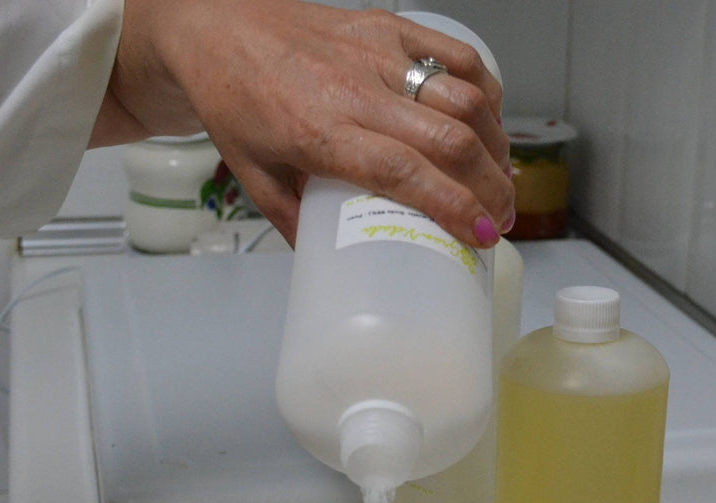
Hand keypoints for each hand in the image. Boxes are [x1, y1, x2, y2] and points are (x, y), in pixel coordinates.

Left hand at [95, 0, 513, 247]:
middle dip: (489, 186)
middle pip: (449, 139)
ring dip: (495, 144)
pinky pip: (457, 55)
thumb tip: (334, 264)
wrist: (216, 27)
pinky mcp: (389, 25)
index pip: (404, 173)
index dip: (454, 206)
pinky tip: (489, 123)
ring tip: (499, 179)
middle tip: (499, 219)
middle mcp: (355, 90)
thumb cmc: (234, 98)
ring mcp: (377, 53)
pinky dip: (486, 91)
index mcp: (319, 132)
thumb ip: (296, 221)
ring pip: (463, 97)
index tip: (482, 236)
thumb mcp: (254, 175)